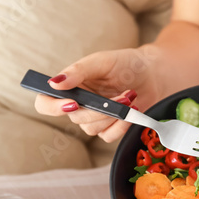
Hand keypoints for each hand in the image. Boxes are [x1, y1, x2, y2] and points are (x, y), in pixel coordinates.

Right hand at [35, 45, 161, 142]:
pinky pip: (108, 136)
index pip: (45, 103)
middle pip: (75, 118)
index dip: (53, 107)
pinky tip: (133, 110)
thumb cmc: (125, 64)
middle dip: (99, 110)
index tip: (72, 103)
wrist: (153, 73)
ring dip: (113, 116)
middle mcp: (79, 104)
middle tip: (121, 96)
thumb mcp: (101, 62)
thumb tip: (54, 83)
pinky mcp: (111, 127)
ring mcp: (95, 118)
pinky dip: (122, 126)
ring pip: (91, 129)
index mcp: (70, 87)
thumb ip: (78, 71)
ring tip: (130, 98)